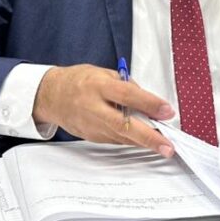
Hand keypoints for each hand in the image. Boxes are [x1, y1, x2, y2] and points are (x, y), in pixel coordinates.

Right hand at [33, 64, 176, 156]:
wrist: (51, 96)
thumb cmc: (79, 81)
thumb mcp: (104, 74)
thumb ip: (127, 86)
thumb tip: (149, 102)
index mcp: (98, 86)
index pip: (127, 95)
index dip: (149, 104)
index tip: (167, 111)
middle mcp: (93, 108)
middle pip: (124, 125)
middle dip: (148, 137)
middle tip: (167, 146)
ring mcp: (91, 126)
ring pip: (122, 137)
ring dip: (144, 142)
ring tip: (163, 145)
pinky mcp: (91, 137)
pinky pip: (116, 140)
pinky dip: (131, 140)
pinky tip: (144, 140)